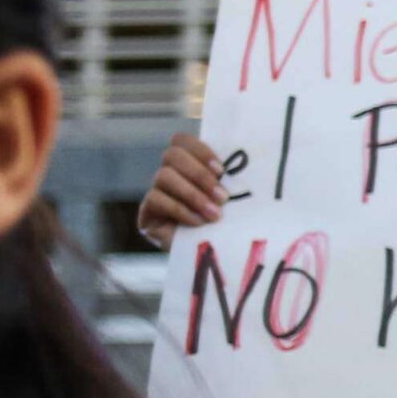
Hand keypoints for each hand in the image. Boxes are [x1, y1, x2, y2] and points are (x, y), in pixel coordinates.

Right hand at [136, 132, 226, 250]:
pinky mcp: (147, 213)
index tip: (222, 170)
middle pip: (171, 155)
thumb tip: (250, 161)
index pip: (181, 140)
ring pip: (164, 176)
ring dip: (193, 194)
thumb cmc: (228, 224)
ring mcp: (155, 192)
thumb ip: (232, 179)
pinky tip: (198, 223)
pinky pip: (157, 199)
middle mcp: (169, 174)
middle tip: (222, 197)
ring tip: (214, 214)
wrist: (213, 257)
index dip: (200, 150)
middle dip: (199, 174)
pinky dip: (181, 210)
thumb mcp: (233, 198)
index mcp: (189, 164)